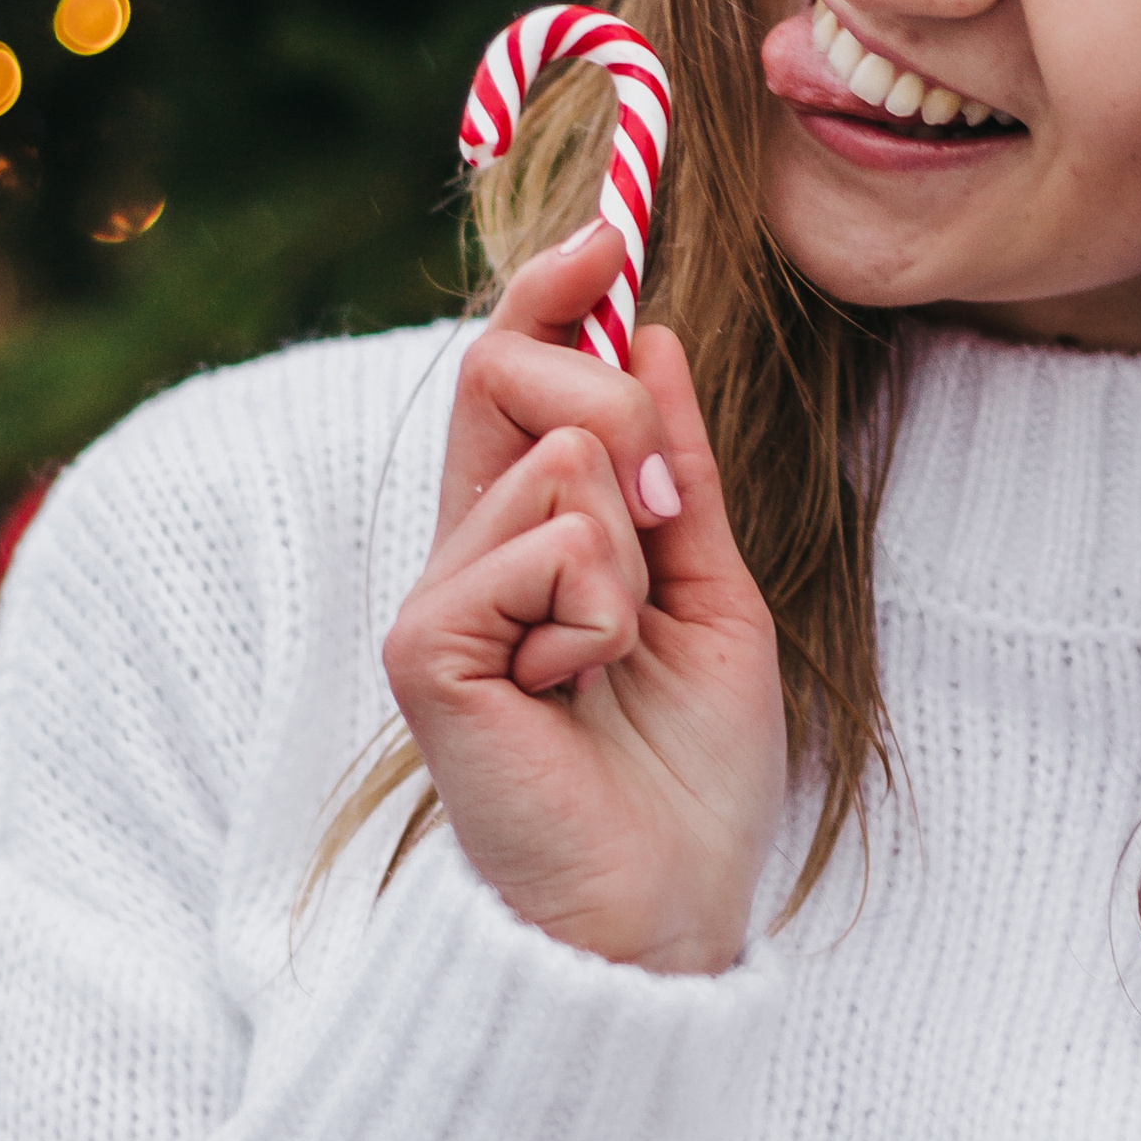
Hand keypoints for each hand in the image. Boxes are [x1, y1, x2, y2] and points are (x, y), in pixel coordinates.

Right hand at [385, 223, 785, 972]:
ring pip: (559, 466)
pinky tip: (574, 693)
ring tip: (612, 662)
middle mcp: (466, 551)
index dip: (550, 292)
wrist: (660, 909)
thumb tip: (650, 331)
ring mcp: (438, 596)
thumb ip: (679, 473)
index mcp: (527, 536)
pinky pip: (542, 547)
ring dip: (631, 558)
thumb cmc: (688, 779)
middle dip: (617, 413)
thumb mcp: (713, 596)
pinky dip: (595, 613)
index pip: (513, 374)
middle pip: (510, 372)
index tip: (606, 231)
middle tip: (674, 527)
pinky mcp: (427, 646)